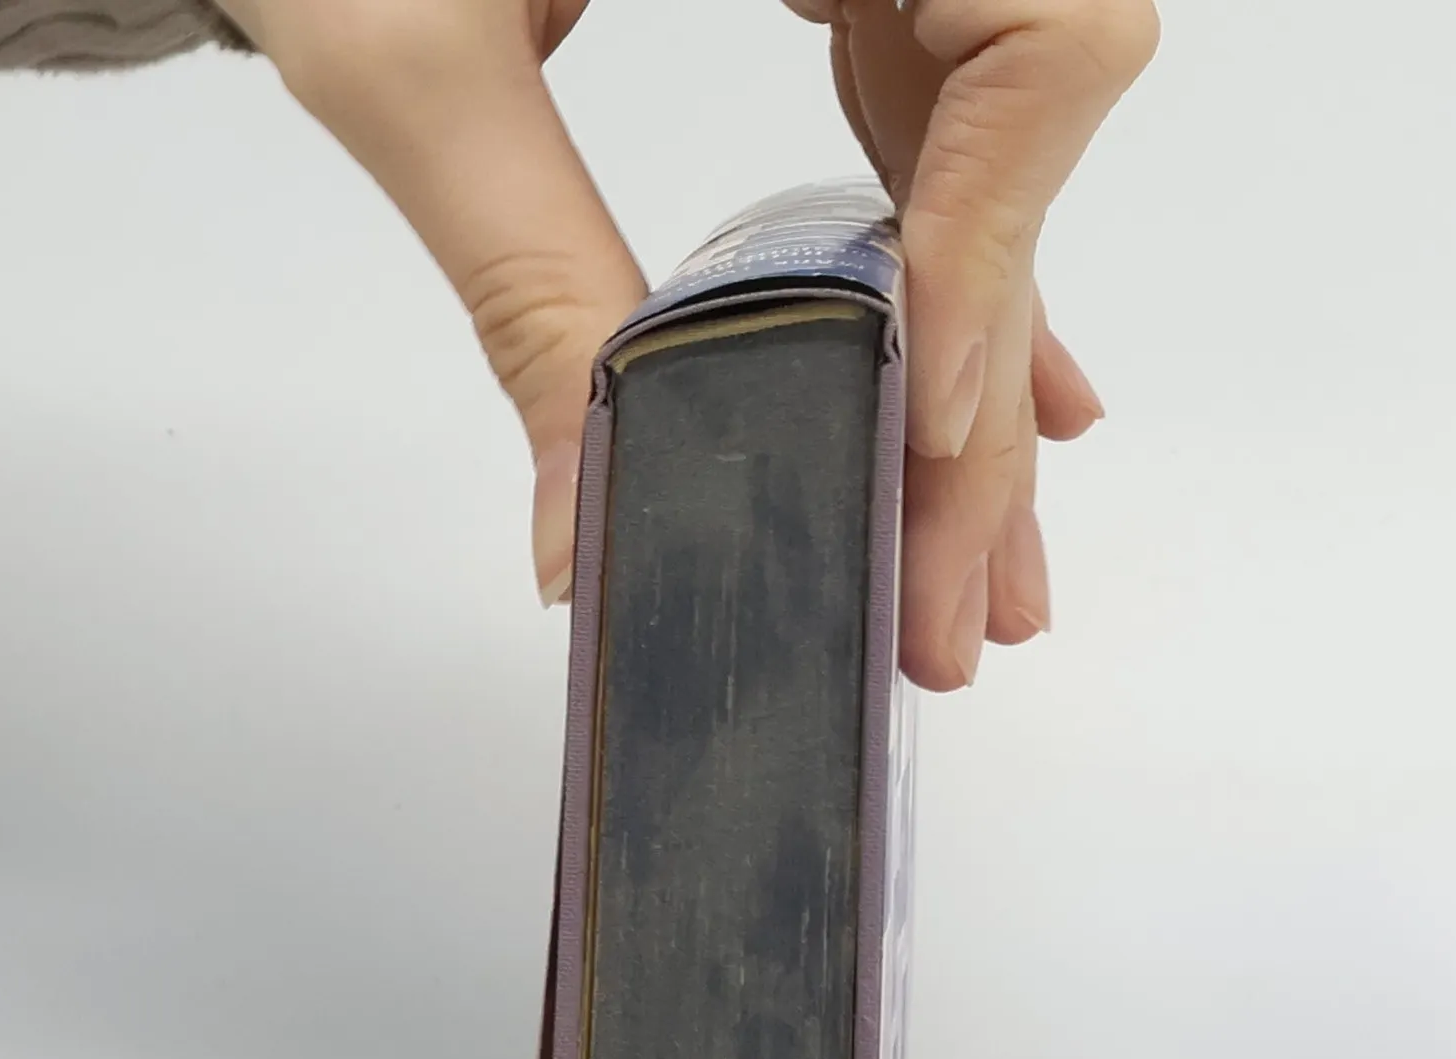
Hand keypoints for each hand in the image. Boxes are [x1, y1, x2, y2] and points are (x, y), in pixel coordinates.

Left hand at [221, 0, 1154, 690]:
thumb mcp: (415, 52)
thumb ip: (520, 280)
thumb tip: (582, 539)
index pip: (1040, 42)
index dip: (1001, 240)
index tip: (931, 420)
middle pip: (1017, 158)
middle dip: (981, 399)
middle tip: (942, 606)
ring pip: (987, 180)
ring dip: (972, 388)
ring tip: (958, 582)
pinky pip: (936, 159)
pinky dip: (939, 299)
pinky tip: (959, 421)